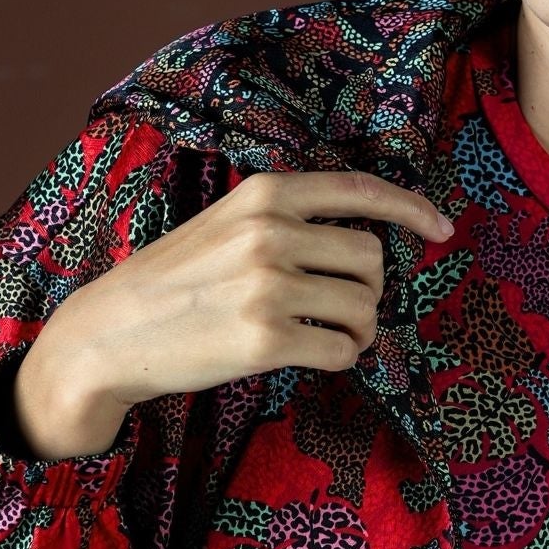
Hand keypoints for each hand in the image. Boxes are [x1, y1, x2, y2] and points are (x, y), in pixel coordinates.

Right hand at [13, 168, 455, 455]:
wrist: (107, 333)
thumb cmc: (171, 281)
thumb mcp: (223, 224)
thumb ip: (283, 219)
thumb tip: (360, 241)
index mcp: (263, 196)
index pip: (359, 191)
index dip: (412, 209)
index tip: (441, 228)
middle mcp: (269, 234)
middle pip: (371, 259)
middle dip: (368, 288)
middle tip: (342, 306)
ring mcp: (268, 287)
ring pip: (363, 306)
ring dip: (358, 328)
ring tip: (330, 335)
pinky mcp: (265, 340)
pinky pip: (342, 350)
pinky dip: (341, 357)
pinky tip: (318, 356)